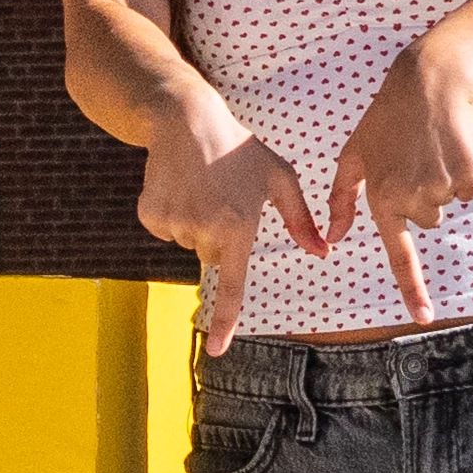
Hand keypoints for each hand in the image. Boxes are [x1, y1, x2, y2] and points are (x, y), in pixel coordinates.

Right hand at [137, 96, 325, 355]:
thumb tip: (322, 252)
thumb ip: (301, 220)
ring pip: (187, 243)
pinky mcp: (151, 214)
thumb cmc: (239, 149)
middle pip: (211, 257)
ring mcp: (174, 222)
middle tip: (221, 197)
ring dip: (193, 222)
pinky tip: (178, 186)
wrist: (186, 121)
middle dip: (217, 234)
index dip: (225, 320)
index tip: (217, 351)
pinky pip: (164, 231)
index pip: (232, 284)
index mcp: (239, 226)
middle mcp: (205, 229)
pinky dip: (170, 214)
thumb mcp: (279, 178)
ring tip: (200, 187)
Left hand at [325, 42, 472, 323]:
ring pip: (447, 203)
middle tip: (413, 158)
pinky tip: (449, 146)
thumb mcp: (352, 157)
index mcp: (381, 199)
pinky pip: (469, 189)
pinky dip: (464, 171)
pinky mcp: (469, 174)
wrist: (428, 84)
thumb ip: (341, 200)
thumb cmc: (385, 120)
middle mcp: (411, 198)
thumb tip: (334, 239)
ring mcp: (441, 187)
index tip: (425, 318)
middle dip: (421, 194)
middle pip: (427, 219)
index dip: (413, 289)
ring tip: (429, 149)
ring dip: (441, 181)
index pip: (400, 253)